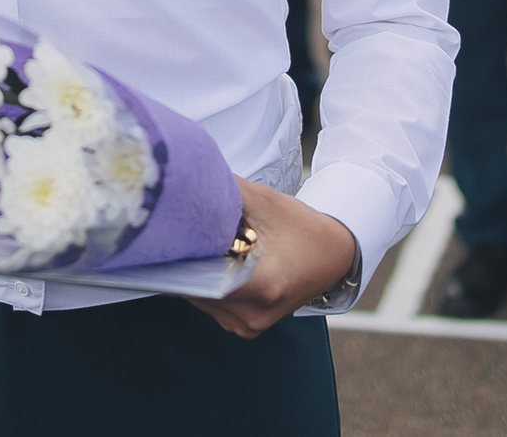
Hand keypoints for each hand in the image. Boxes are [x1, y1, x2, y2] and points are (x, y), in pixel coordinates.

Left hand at [188, 181, 357, 338]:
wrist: (334, 253)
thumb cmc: (303, 228)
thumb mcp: (264, 202)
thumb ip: (225, 192)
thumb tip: (187, 180)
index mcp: (261, 286)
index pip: (199, 279)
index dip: (182, 255)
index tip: (171, 236)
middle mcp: (253, 315)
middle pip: (196, 289)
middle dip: (187, 261)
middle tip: (181, 235)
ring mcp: (249, 325)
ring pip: (201, 299)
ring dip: (196, 275)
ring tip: (202, 247)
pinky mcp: (247, 327)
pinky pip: (213, 306)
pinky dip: (209, 286)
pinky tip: (216, 264)